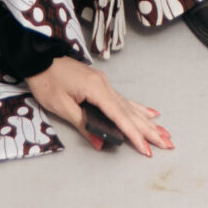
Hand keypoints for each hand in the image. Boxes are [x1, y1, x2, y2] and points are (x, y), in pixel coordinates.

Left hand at [26, 56, 172, 156]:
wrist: (39, 58)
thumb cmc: (47, 81)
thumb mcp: (61, 106)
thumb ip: (83, 124)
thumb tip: (101, 143)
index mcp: (96, 89)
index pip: (119, 116)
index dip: (133, 134)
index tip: (146, 149)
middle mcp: (104, 85)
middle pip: (130, 112)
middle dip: (149, 130)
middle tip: (168, 144)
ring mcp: (104, 84)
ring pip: (129, 107)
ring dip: (147, 122)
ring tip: (165, 133)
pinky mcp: (100, 85)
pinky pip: (123, 100)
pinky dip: (137, 108)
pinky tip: (150, 113)